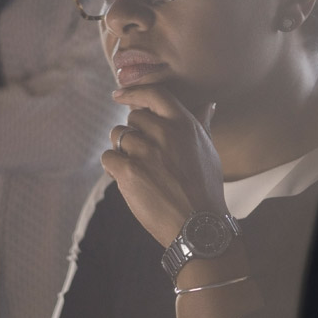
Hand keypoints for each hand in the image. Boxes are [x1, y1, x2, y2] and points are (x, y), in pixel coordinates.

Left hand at [101, 87, 224, 247]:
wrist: (197, 225)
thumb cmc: (205, 189)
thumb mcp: (208, 151)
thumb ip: (202, 124)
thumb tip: (207, 105)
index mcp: (184, 124)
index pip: (154, 94)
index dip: (133, 92)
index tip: (119, 95)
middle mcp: (164, 133)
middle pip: (133, 118)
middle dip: (134, 132)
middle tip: (144, 154)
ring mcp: (145, 151)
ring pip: (118, 136)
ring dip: (122, 150)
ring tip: (139, 169)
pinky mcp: (128, 171)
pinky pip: (108, 157)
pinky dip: (113, 167)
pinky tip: (128, 179)